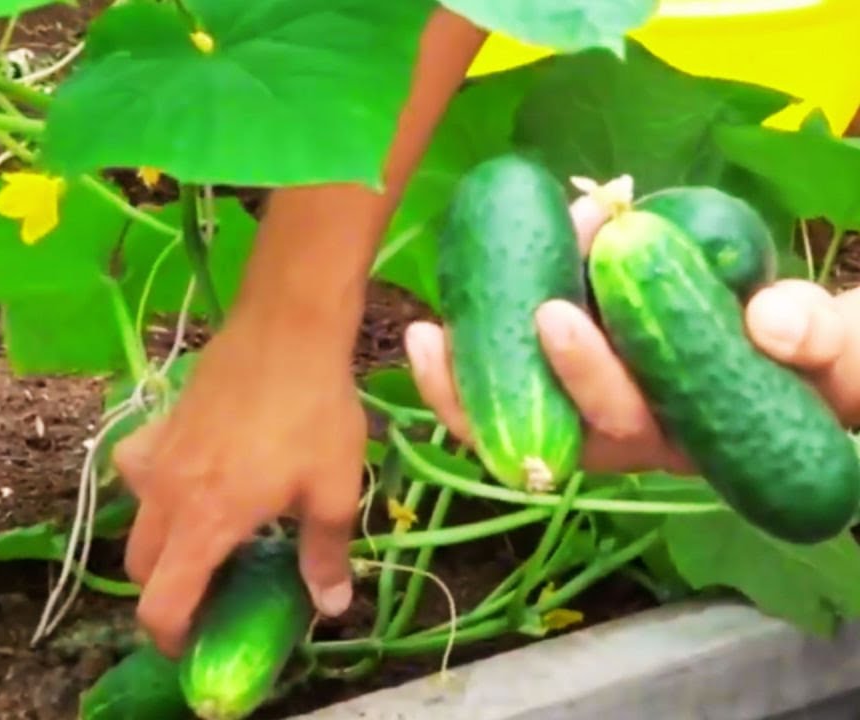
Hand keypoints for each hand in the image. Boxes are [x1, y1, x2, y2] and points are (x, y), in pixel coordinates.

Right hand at [112, 309, 366, 657]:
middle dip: (168, 591)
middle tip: (211, 591)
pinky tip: (186, 472)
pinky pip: (138, 468)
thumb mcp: (335, 489)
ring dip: (160, 540)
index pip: (161, 603)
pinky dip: (151, 483)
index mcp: (204, 522)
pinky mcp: (158, 424)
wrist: (287, 326)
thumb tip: (331, 604)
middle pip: (142, 567)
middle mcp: (165, 494)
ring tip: (204, 533)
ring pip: (137, 518)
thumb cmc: (314, 411)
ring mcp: (156, 456)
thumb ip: (326, 552)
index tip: (195, 642)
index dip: (171, 636)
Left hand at [404, 197, 859, 474]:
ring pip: (520, 419)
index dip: (583, 373)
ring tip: (425, 335)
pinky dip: (477, 359)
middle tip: (463, 325)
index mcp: (688, 435)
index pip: (626, 418)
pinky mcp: (577, 381)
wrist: (814, 369)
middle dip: (502, 379)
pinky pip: (514, 387)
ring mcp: (600, 412)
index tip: (553, 314)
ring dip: (467, 383)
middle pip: (553, 429)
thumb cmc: (829, 366)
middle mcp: (634, 435)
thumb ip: (825, 338)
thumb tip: (771, 320)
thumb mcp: (848, 353)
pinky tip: (440, 322)